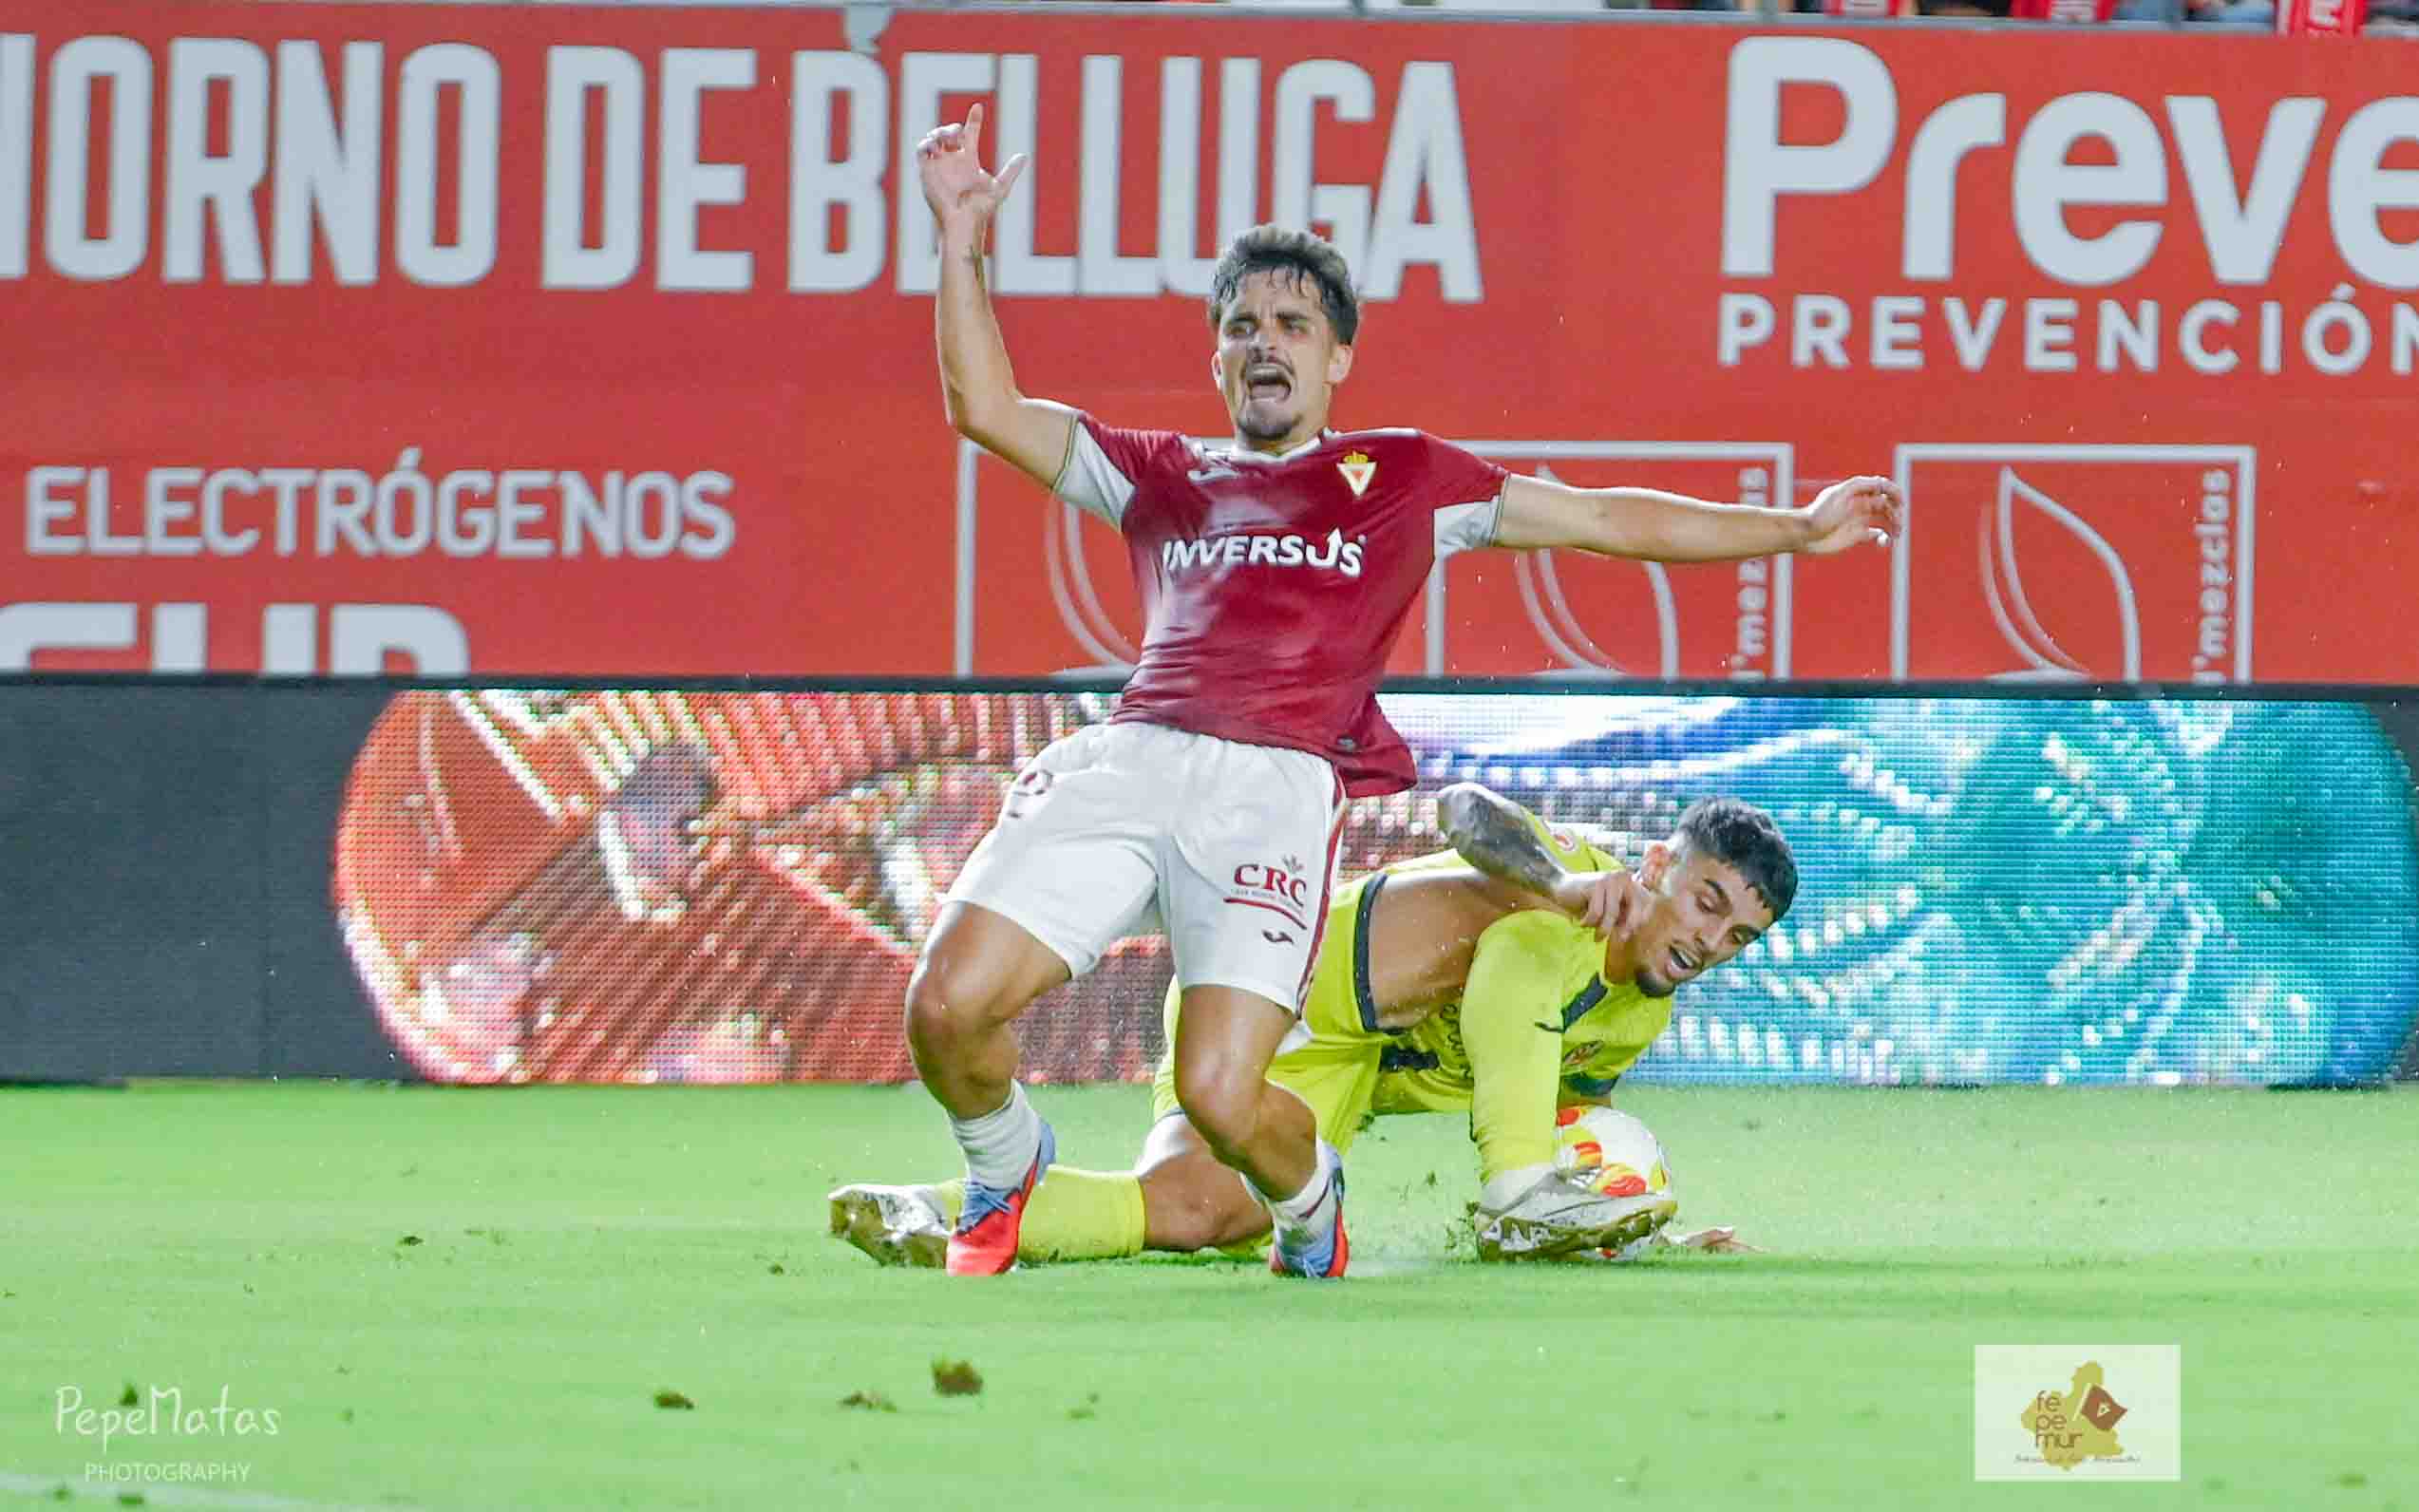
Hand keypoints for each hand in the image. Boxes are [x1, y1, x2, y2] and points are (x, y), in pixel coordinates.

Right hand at [915, 103, 1027, 235]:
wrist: (963, 222)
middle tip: (958, 134)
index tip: (978, 107)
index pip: (970, 134)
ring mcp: (939, 165)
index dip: (974, 120)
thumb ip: (1010, 171)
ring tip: (947, 140)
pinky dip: (925, 144)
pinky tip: (936, 146)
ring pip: (933, 138)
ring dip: (939, 133)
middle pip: (949, 134)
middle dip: (952, 128)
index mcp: (969, 160)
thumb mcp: (999, 188)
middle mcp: (953, 160)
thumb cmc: (980, 210)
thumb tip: (1024, 156)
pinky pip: (920, 151)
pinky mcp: (926, 171)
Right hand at [1556, 868, 1647, 940]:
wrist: (1560, 887)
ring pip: (1612, 914)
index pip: (1646, 904)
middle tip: (1616, 939)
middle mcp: (1624, 878)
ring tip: (1595, 936)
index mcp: (1631, 883)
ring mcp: (1610, 879)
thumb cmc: (1586, 902)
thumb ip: (1622, 919)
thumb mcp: (1610, 911)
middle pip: (1633, 910)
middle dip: (1624, 928)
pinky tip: (1581, 922)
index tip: (1625, 934)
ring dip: (1602, 929)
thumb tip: (1628, 934)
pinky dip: (1588, 922)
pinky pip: (1596, 912)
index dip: (1638, 922)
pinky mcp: (1596, 884)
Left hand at [1800, 475, 1901, 554]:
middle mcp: (1860, 504)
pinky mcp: (1856, 535)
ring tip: (1896, 535)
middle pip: (1887, 503)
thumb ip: (1859, 486)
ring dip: (1895, 524)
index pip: (1882, 487)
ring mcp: (1859, 519)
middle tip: (1897, 523)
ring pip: (1886, 518)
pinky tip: (1883, 542)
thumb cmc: (1818, 514)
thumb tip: (1881, 482)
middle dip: (1896, 511)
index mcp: (1857, 491)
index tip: (1900, 503)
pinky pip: (1877, 534)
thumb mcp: (1838, 495)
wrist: (1803, 535)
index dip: (1894, 492)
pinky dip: (1885, 537)